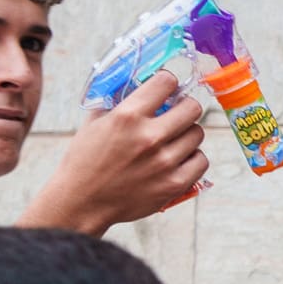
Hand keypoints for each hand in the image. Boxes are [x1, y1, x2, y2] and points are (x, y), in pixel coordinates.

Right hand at [23, 68, 208, 233]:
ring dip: (187, 133)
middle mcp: (149, 137)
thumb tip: (141, 84)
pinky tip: (178, 158)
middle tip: (176, 112)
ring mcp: (165, 162)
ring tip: (172, 139)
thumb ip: (118, 101)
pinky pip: (201, 160)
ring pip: (198, 133)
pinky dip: (192, 157)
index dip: (168, 81)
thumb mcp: (95, 122)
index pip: (167, 82)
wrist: (81, 202)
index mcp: (127, 116)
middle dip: (184, 106)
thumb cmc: (85, 160)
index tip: (166, 87)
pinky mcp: (175, 184)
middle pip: (193, 108)